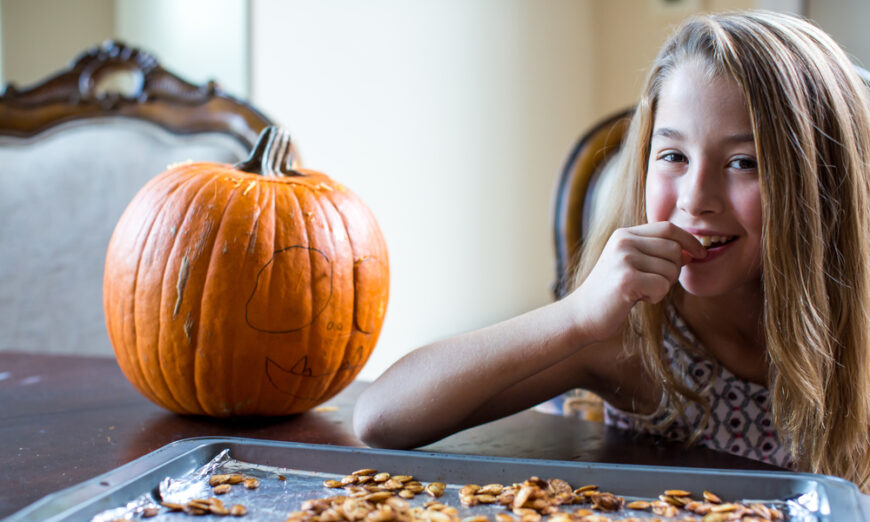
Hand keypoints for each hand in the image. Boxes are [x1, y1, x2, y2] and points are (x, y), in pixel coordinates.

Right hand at [568, 221, 705, 341]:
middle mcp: (623, 241)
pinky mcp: (627, 279)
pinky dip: (655, 298)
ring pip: (670, 270)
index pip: (668, 228)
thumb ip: (655, 253)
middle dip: (673, 271)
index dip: (689, 240)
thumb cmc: (611, 291)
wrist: (582, 314)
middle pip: (674, 249)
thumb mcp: (630, 263)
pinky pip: (662, 287)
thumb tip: (692, 250)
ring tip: (639, 292)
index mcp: (624, 234)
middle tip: (653, 284)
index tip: (700, 254)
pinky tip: (636, 299)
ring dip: (662, 287)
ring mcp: (624, 259)